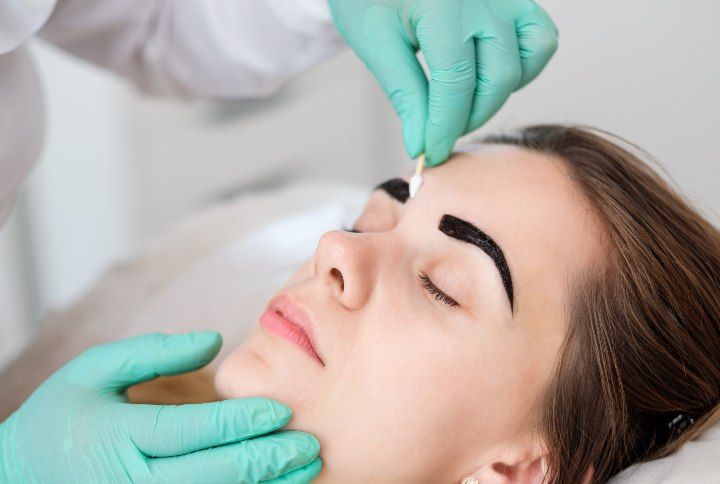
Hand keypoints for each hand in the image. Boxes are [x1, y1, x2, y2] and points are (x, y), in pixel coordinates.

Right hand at [0, 332, 320, 482]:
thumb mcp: (94, 371)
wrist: (18, 477)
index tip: (281, 410)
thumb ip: (154, 351)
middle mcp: (131, 482)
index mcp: (118, 438)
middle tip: (308, 443)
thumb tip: (214, 340)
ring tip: (303, 470)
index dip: (241, 422)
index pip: (190, 431)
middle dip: (266, 459)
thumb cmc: (62, 417)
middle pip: (212, 474)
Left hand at [327, 0, 557, 165]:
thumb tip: (422, 143)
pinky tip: (486, 78)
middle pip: (498, 77)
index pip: (456, 81)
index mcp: (442, 4)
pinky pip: (539, 39)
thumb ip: (405, 94)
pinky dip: (522, 67)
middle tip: (439, 132)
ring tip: (460, 104)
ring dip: (496, 96)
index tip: (430, 152)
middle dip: (469, 117)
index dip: (444, 126)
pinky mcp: (515, 0)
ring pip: (527, 60)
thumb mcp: (376, 43)